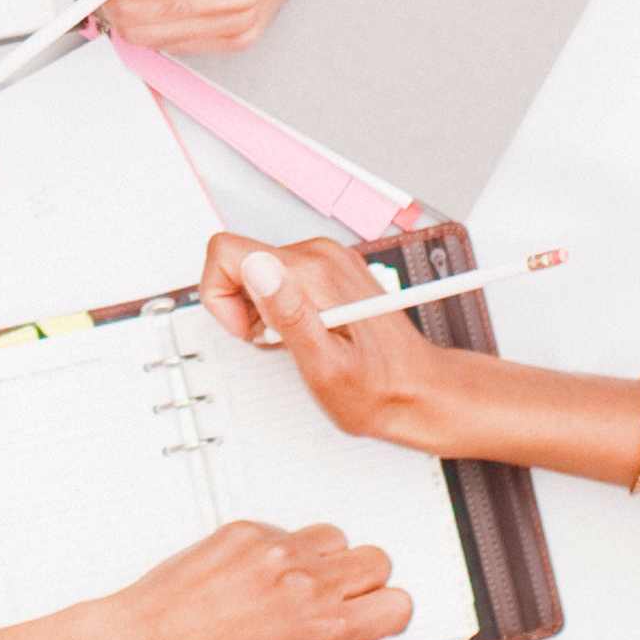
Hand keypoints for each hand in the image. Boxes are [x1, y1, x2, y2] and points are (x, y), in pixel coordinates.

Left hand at [94, 518, 413, 639]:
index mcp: (323, 630)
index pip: (398, 602)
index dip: (386, 618)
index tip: (368, 626)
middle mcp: (306, 582)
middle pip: (378, 561)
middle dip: (366, 586)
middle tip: (335, 609)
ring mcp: (276, 550)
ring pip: (338, 538)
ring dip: (329, 563)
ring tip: (296, 592)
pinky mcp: (247, 530)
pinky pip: (291, 529)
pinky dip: (286, 552)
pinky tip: (259, 582)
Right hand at [195, 231, 465, 451]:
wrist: (418, 388)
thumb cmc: (376, 387)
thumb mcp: (323, 366)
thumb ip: (287, 314)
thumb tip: (258, 269)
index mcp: (312, 272)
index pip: (228, 251)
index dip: (222, 296)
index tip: (249, 330)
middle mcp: (321, 255)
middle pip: (242, 260)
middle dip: (243, 306)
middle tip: (278, 342)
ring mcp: (328, 259)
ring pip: (260, 269)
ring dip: (263, 309)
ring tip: (296, 341)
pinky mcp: (333, 269)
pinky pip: (283, 275)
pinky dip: (282, 305)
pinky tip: (307, 332)